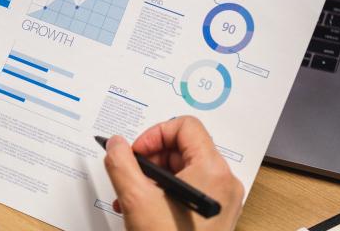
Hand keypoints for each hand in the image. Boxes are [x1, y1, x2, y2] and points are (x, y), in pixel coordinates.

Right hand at [104, 116, 243, 230]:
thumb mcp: (136, 198)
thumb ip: (121, 162)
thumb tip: (116, 144)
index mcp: (212, 171)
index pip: (185, 126)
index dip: (155, 133)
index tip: (136, 152)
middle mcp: (223, 182)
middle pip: (184, 145)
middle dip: (151, 157)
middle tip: (132, 172)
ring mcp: (222, 199)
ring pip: (183, 167)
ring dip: (153, 175)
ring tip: (132, 193)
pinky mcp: (215, 213)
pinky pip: (188, 187)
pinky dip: (163, 189)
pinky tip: (143, 206)